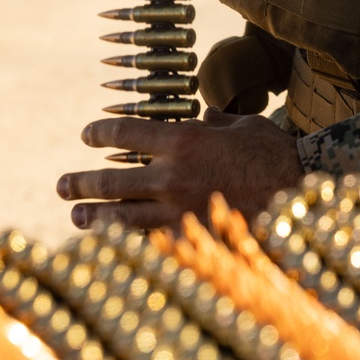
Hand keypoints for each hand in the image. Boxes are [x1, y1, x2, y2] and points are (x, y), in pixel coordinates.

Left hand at [56, 108, 304, 230]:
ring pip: (121, 215)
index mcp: (183, 139)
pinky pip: (148, 240)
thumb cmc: (274, 153)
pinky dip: (127, 241)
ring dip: (94, 216)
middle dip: (81, 182)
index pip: (126, 133)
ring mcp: (177, 210)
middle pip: (111, 179)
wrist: (296, 196)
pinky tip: (114, 243)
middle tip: (62, 185)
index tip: (86, 135)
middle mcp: (171, 174)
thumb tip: (204, 116)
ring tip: (76, 216)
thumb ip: (217, 121)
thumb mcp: (245, 124)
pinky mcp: (188, 238)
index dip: (100, 133)